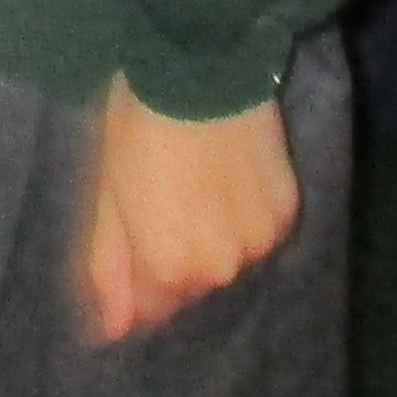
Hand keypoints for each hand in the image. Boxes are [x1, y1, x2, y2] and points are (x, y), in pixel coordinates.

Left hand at [77, 74, 298, 346]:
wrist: (203, 67)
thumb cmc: (140, 125)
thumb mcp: (109, 191)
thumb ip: (109, 265)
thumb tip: (112, 329)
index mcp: (168, 267)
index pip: (152, 307)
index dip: (138, 276)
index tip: (134, 235)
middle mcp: (220, 269)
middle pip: (191, 284)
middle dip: (173, 257)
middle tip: (161, 200)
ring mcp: (259, 242)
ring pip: (228, 260)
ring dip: (211, 241)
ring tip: (197, 187)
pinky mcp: (286, 212)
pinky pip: (258, 233)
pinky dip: (243, 219)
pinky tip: (230, 180)